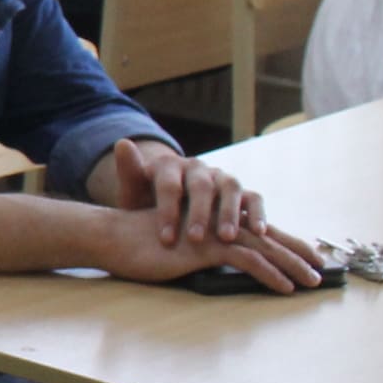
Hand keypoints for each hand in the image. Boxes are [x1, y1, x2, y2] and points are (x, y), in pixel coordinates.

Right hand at [94, 204, 326, 292]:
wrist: (113, 238)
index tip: (304, 256)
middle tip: (322, 268)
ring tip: (312, 281)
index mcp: (212, 224)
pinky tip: (285, 287)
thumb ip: (197, 254)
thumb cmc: (137, 247)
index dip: (283, 243)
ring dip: (292, 265)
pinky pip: (247, 260)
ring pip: (264, 247)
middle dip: (298, 252)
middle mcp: (218, 225)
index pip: (256, 232)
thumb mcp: (174, 251)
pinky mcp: (206, 247)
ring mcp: (213, 234)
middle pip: (268, 237)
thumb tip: (216, 263)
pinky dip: (270, 273)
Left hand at [103, 138, 268, 248]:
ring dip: (230, 213)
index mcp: (169, 166)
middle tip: (196, 239)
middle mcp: (197, 168)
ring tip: (226, 238)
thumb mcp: (133, 191)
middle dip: (199, 213)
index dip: (167, 212)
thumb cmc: (146, 202)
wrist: (168, 202)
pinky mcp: (240, 191)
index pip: (169, 185)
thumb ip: (129, 171)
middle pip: (201, 186)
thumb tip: (123, 142)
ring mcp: (221, 177)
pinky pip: (253, 198)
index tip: (165, 239)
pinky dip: (258, 213)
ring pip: (230, 189)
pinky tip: (259, 232)